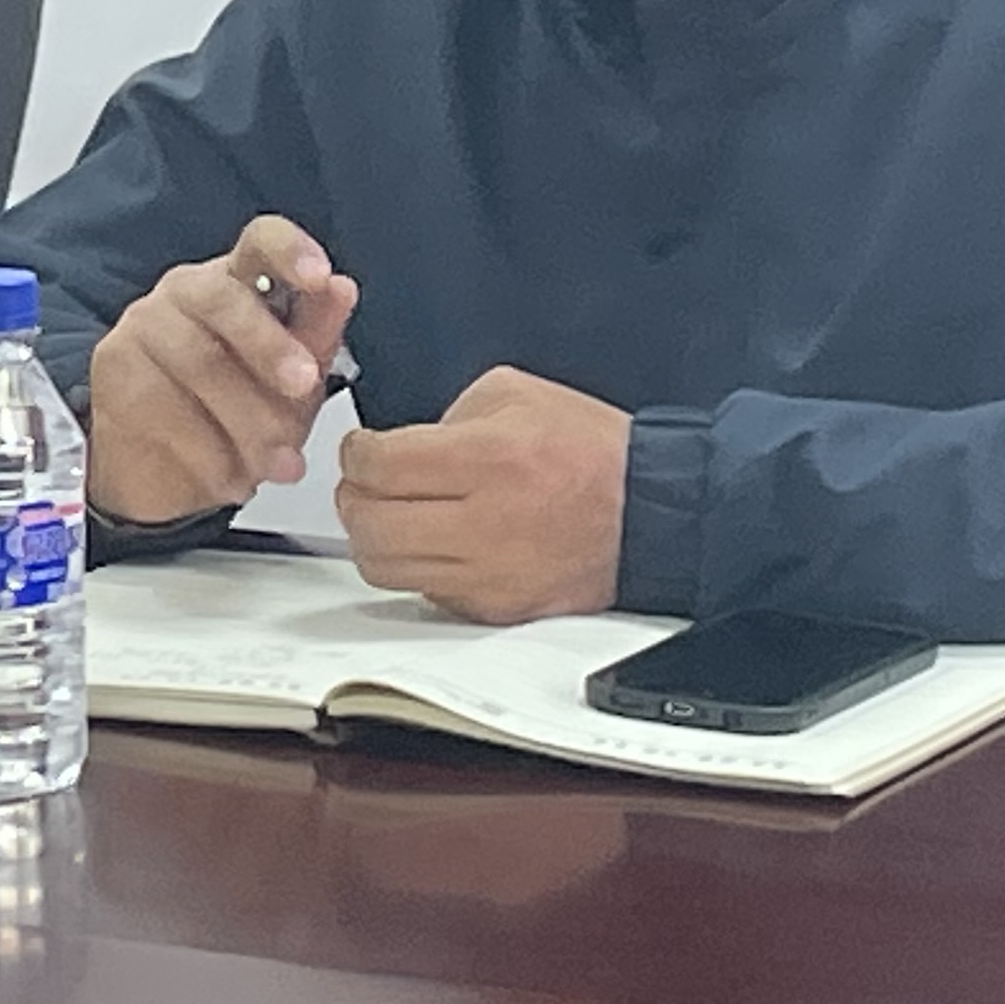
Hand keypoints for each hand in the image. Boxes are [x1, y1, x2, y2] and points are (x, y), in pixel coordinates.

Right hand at [87, 215, 359, 524]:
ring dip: (249, 421)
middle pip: (224, 299)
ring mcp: (143, 325)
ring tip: (281, 464)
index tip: (320, 277)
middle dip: (270, 346)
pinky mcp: (113, 369)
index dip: (291, 253)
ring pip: (198, 360)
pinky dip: (210, 453)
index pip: (261, 241)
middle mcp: (186, 290)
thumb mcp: (291, 385)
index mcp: (238, 279)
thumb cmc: (233, 413)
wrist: (162, 471)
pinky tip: (233, 478)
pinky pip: (164, 407)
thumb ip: (315, 338)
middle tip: (303, 387)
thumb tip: (342, 290)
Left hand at [335, 363, 632, 625]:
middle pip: (369, 525)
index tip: (361, 449)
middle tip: (363, 483)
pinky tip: (432, 543)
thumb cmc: (591, 452)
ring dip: (374, 538)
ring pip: (385, 569)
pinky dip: (416, 568)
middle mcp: (485, 523)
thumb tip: (398, 444)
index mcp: (489, 458)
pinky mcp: (497, 609)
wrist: (652, 514)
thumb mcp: (516, 394)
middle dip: (352, 498)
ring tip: (389, 515)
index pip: (378, 466)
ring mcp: (489, 575)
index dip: (355, 454)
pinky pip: (425, 593)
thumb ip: (447, 412)